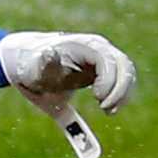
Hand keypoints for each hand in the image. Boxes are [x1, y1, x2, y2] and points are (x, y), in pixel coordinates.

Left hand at [0, 31, 137, 113]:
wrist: (31, 64)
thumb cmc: (33, 66)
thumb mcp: (36, 69)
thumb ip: (45, 63)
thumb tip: (47, 52)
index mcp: (84, 45)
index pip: (107, 59)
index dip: (108, 79)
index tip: (98, 98)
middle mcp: (98, 48)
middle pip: (123, 65)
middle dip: (119, 88)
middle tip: (107, 110)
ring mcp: (103, 57)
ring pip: (125, 73)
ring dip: (122, 93)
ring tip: (108, 112)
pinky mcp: (104, 69)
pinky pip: (120, 80)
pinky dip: (119, 95)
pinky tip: (109, 109)